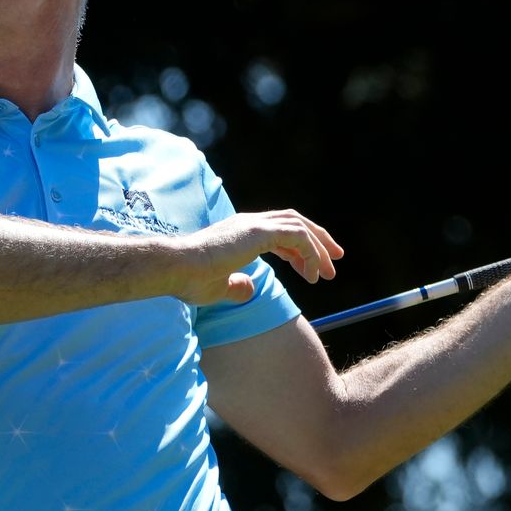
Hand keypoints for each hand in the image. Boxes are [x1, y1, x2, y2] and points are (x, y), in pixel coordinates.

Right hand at [174, 210, 343, 305]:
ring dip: (319, 247)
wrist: (175, 268)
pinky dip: (310, 252)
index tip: (312, 269)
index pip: (279, 232)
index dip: (300, 248)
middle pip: (294, 222)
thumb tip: (249, 288)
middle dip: (318, 240)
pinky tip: (311, 273)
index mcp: (240, 231)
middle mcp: (249, 222)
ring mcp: (254, 224)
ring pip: (299, 226)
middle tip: (335, 261)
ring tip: (328, 272)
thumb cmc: (189, 279)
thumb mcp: (218, 286)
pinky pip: (297, 236)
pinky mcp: (258, 232)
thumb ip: (236, 285)